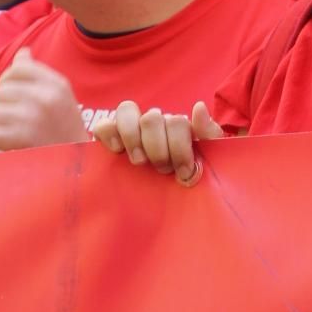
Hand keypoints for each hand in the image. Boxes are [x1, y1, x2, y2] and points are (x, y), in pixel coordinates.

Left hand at [0, 50, 87, 153]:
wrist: (77, 172)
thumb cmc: (64, 135)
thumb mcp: (60, 100)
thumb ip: (39, 76)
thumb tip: (22, 53)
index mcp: (58, 85)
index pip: (18, 68)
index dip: (9, 82)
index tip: (14, 99)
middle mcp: (46, 97)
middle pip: (2, 91)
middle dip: (1, 108)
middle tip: (11, 123)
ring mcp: (33, 117)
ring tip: (3, 136)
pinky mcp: (21, 138)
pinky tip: (2, 147)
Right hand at [92, 99, 224, 185]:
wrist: (169, 205)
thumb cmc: (188, 178)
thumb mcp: (207, 158)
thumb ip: (209, 134)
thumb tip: (198, 107)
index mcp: (176, 127)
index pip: (176, 121)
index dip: (179, 147)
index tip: (184, 171)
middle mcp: (153, 124)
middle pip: (152, 117)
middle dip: (158, 149)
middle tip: (162, 169)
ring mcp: (130, 129)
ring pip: (126, 110)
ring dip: (133, 138)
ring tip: (140, 161)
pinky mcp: (109, 140)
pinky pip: (103, 125)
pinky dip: (109, 133)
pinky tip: (117, 151)